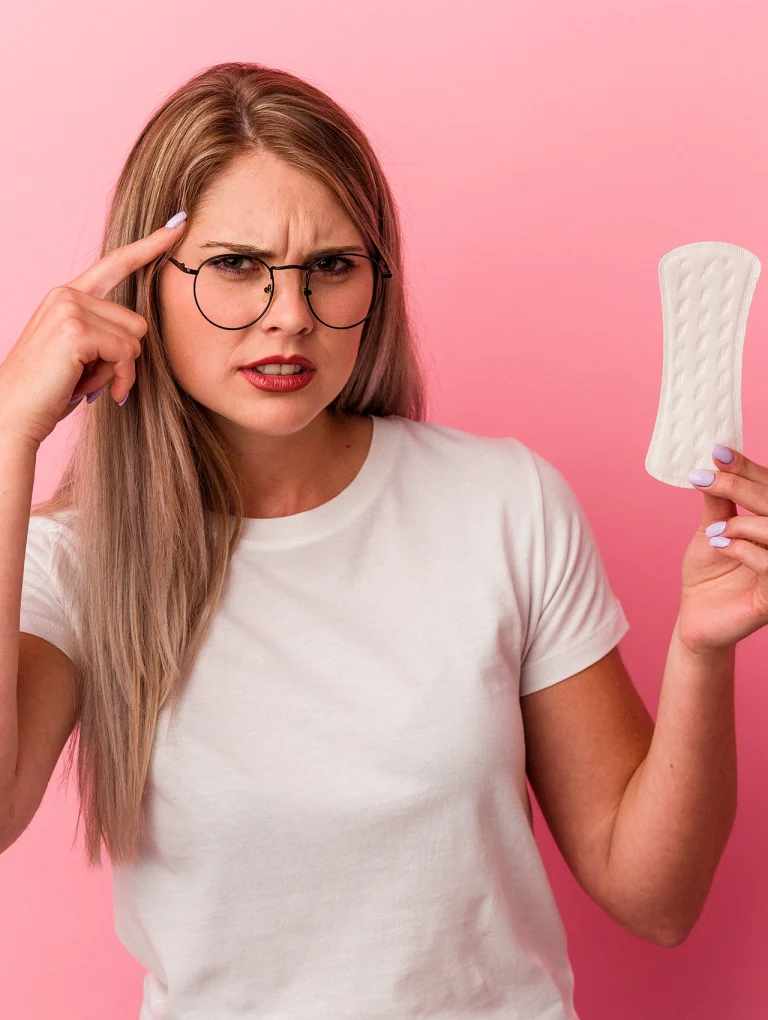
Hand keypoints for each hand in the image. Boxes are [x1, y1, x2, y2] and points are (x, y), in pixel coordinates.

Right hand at [0, 214, 186, 449]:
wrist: (12, 413)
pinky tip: (89, 390)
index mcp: (67, 295)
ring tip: (87, 383)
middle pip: (137, 322)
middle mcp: (67, 294)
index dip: (149, 246)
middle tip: (95, 379)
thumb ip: (105, 333)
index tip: (177, 225)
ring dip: (120, 370)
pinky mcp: (76, 331)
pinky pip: (125, 354)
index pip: (116, 263)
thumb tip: (140, 335)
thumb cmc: (48, 390)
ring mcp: (70, 308)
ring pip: (135, 339)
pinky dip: (117, 377)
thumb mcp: (80, 354)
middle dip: (125, 358)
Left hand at [678, 444, 767, 654]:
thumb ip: (719, 502)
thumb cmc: (709, 574)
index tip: (718, 452)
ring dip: (742, 524)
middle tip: (708, 478)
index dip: (747, 468)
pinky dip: (743, 549)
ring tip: (714, 531)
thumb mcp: (711, 530)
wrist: (696, 617)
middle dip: (741, 486)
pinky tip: (721, 546)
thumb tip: (714, 464)